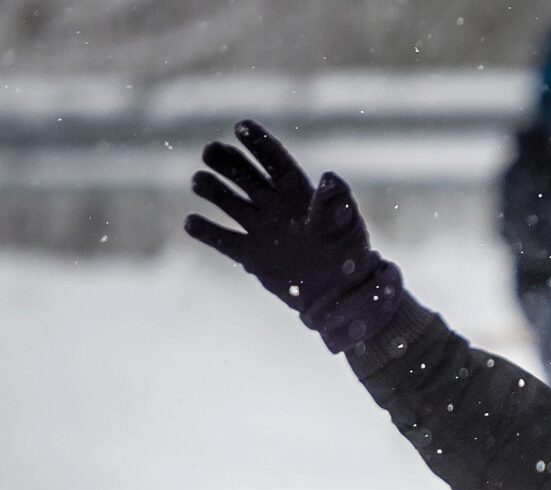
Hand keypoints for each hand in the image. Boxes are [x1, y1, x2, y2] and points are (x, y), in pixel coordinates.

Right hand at [183, 120, 400, 350]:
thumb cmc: (349, 254)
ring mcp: (260, 229)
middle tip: (210, 151)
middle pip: (244, 175)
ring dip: (211, 189)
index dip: (258, 142)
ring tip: (199, 182)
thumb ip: (336, 201)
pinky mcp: (250, 255)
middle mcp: (275, 206)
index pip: (274, 161)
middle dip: (226, 160)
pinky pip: (222, 240)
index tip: (241, 126)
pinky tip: (192, 222)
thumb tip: (330, 176)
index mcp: (298, 193)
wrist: (341, 293)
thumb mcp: (347, 225)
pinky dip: (206, 232)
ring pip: (227, 202)